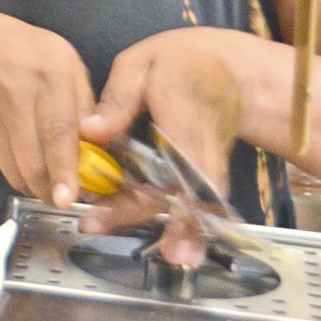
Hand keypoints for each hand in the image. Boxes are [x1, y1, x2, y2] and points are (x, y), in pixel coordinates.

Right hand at [0, 7, 94, 206]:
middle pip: (33, 160)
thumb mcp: (59, 57)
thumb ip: (82, 100)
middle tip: (61, 199)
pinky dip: (9, 167)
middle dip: (50, 190)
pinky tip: (14, 154)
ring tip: (42, 183)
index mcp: (48, 71)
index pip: (58, 131)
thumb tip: (95, 146)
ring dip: (31, 184)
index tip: (70, 197)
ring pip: (13, 169)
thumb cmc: (15, 48)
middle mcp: (14, 93)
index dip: (65, 170)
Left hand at [79, 28, 247, 263]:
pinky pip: (197, 202)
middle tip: (150, 246)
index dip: (162, 184)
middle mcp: (200, 148)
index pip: (176, 159)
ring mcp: (207, 163)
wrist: (231, 70)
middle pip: (188, 190)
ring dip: (185, 230)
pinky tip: (179, 249)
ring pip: (197, 202)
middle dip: (177, 221)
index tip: (142, 206)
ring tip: (172, 257)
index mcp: (182, 117)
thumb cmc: (181, 62)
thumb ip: (118, 99)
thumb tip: (89, 130)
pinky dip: (190, 226)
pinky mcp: (206, 173)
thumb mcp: (142, 65)